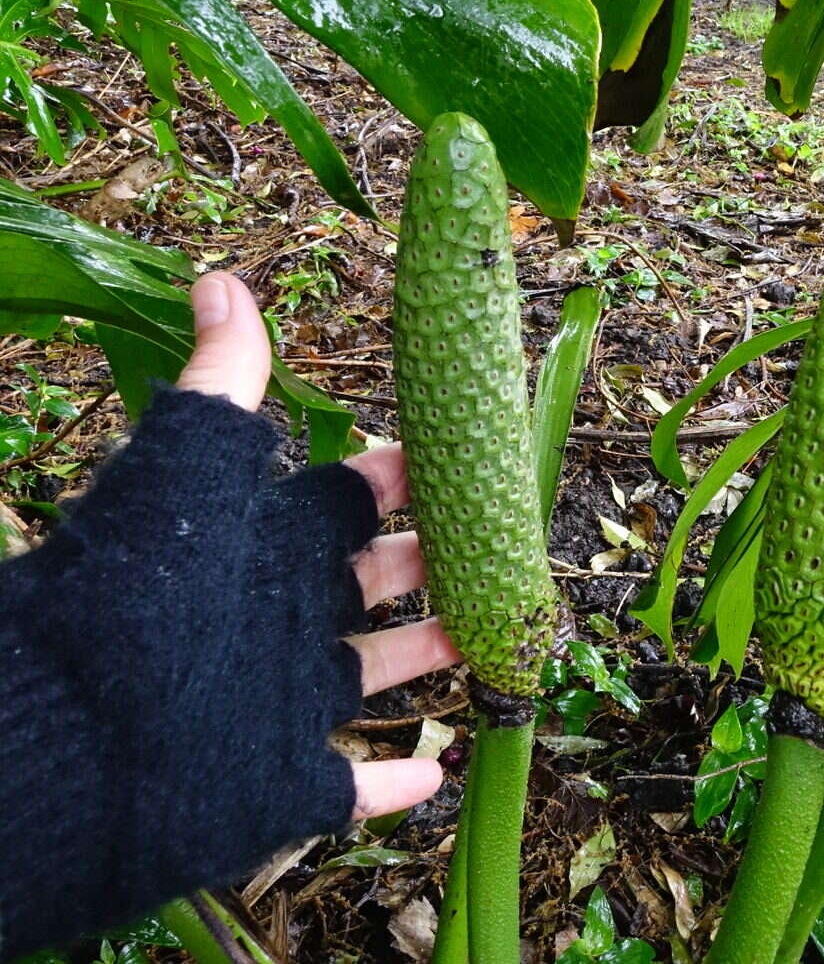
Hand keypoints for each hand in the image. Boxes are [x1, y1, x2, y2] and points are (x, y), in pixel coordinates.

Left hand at [179, 272, 459, 819]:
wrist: (81, 733)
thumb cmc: (146, 587)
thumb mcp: (191, 469)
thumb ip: (224, 383)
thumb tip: (221, 277)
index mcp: (267, 546)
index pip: (349, 500)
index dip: (403, 476)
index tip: (460, 453)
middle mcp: (280, 620)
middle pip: (373, 583)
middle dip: (436, 562)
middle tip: (499, 542)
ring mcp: (284, 705)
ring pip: (377, 678)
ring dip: (435, 658)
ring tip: (496, 638)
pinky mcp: (283, 786)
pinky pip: (354, 790)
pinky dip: (397, 784)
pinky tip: (440, 769)